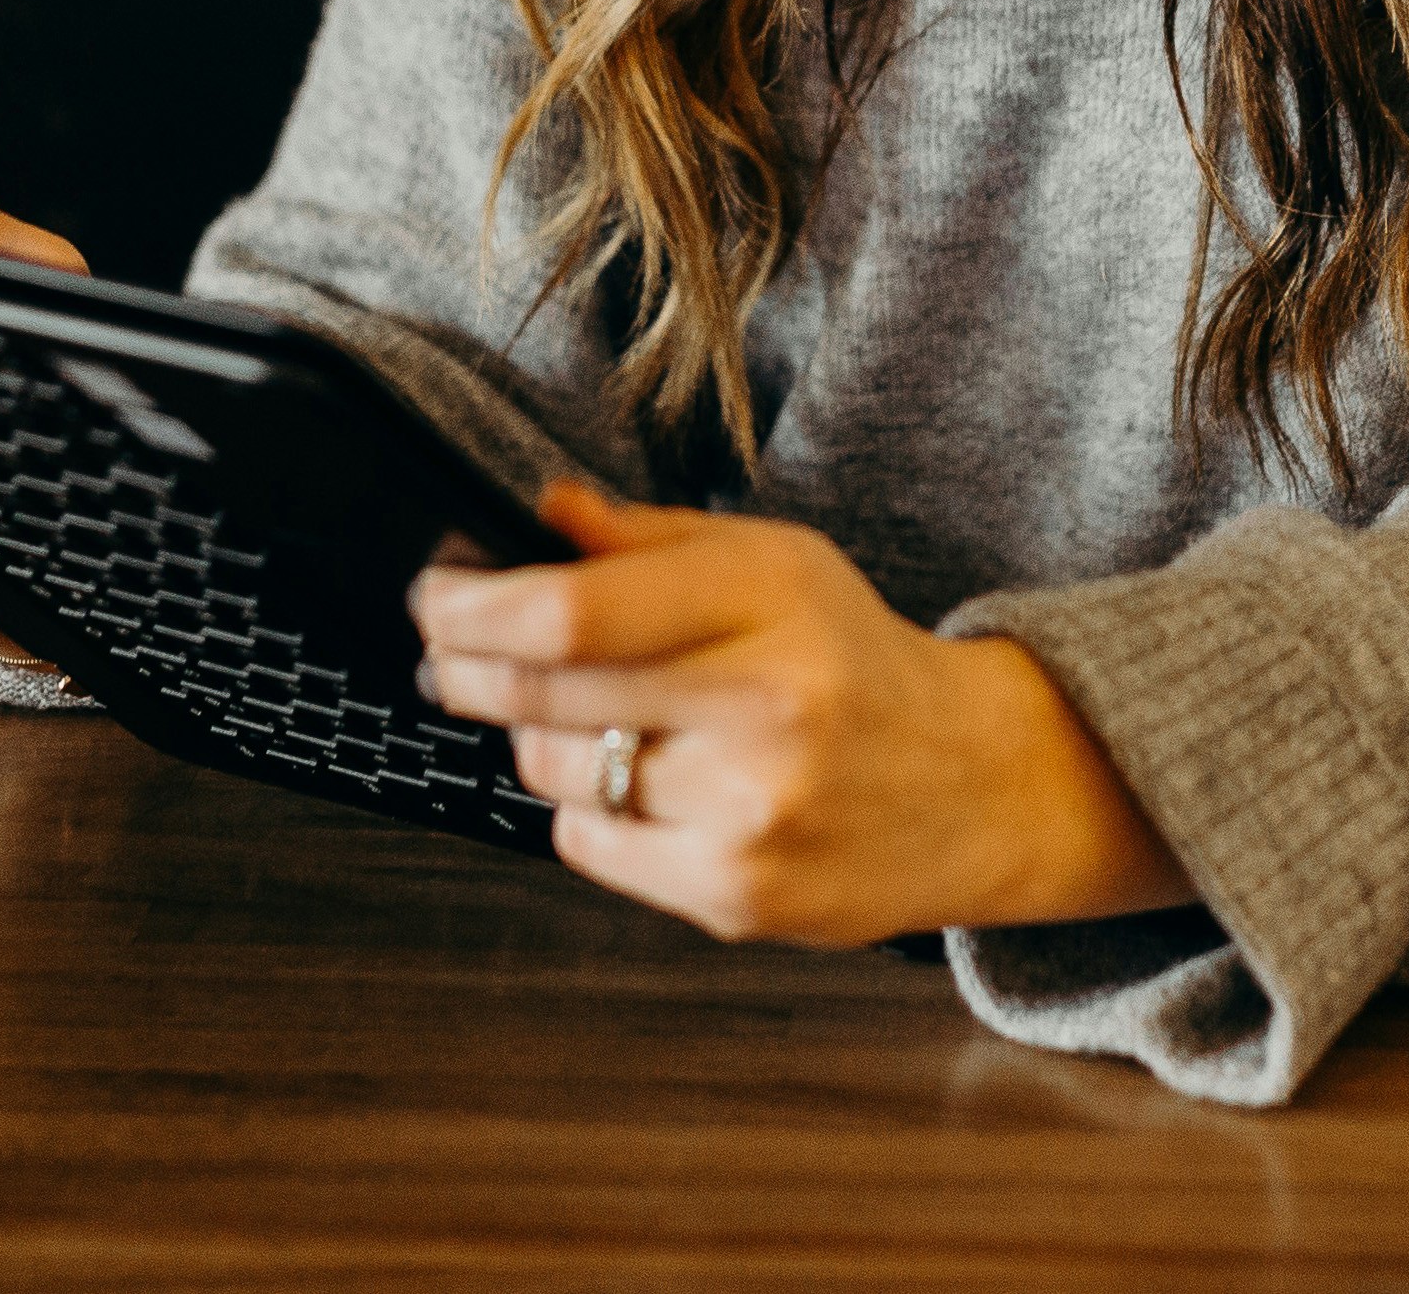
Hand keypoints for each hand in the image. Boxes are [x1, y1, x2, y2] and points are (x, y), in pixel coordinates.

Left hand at [407, 481, 1188, 944]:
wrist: (976, 785)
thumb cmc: (853, 662)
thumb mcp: (772, 564)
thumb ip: (644, 538)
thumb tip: (537, 511)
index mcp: (766, 607)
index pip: (569, 611)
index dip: (470, 605)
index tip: (432, 593)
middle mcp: (761, 712)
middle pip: (540, 692)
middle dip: (466, 665)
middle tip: (451, 647)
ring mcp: (747, 815)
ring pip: (554, 770)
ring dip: (541, 738)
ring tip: (597, 716)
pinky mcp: (736, 896)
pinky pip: (589, 845)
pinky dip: (590, 810)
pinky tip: (648, 784)